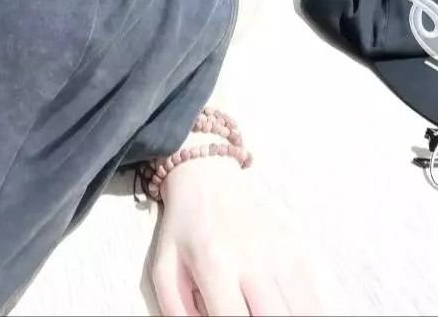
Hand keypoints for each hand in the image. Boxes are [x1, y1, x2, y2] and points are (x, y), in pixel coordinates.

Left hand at [152, 158, 322, 315]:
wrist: (207, 176)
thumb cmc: (183, 228)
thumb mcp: (165, 268)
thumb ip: (177, 312)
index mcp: (214, 262)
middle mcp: (251, 256)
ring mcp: (280, 251)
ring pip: (301, 313)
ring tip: (266, 313)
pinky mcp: (298, 247)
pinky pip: (314, 298)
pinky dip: (307, 313)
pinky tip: (288, 312)